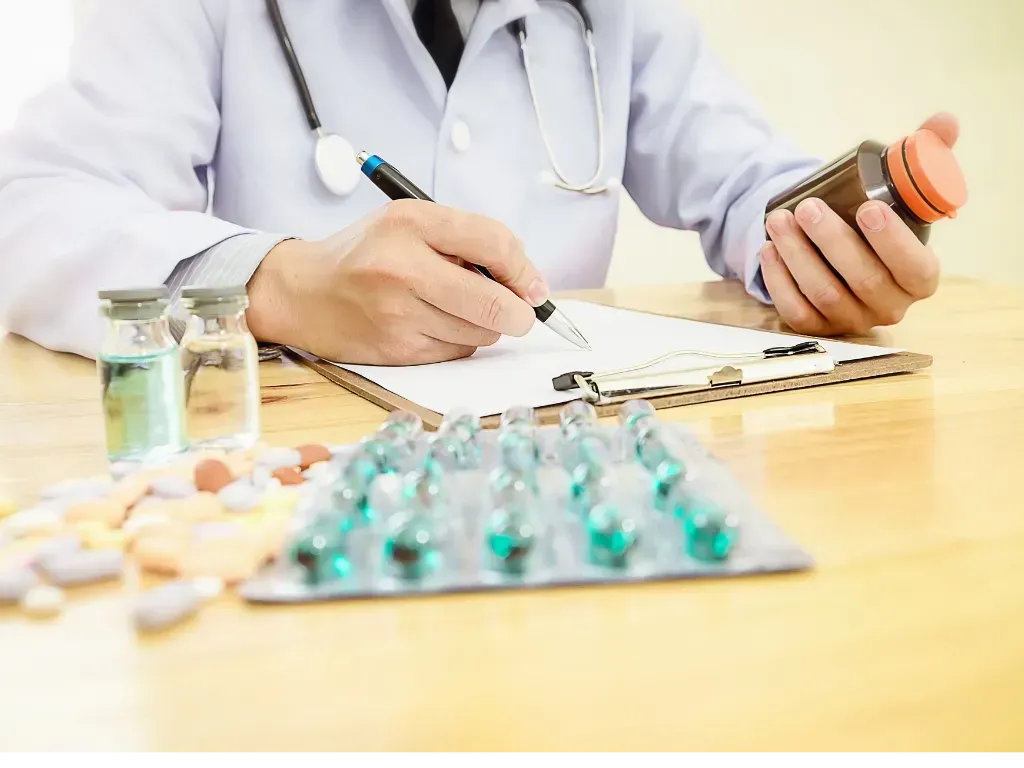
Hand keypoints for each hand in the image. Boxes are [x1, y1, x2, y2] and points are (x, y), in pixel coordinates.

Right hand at [245, 200, 548, 363]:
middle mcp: (403, 267)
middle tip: (521, 314)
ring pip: (480, 333)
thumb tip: (528, 283)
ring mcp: (398, 313)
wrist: (301, 293)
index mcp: (411, 222)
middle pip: (494, 303)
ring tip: (458, 310)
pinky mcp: (396, 349)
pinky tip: (434, 326)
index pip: (494, 243)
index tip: (534, 287)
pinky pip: (455, 352)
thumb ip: (465, 240)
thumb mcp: (409, 223)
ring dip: (485, 327)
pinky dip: (459, 342)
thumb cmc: (364, 255)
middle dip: (520, 313)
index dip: (525, 270)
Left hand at [759, 113, 958, 335]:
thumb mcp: (901, 189)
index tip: (868, 207)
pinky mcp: (817, 326)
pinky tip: (768, 250)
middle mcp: (889, 305)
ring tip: (778, 220)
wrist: (838, 249)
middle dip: (832, 242)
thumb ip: (925, 156)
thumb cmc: (874, 218)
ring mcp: (851, 320)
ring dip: (798, 255)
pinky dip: (779, 280)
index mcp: (919, 278)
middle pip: (864, 281)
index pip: (915, 269)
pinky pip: (796, 311)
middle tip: (808, 208)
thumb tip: (944, 121)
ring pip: (825, 294)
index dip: (893, 242)